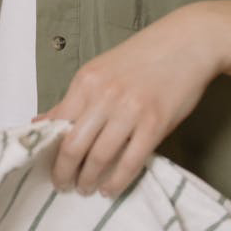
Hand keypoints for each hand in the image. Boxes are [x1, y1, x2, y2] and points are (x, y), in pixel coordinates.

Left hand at [35, 4, 230, 197]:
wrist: (187, 42)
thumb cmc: (143, 57)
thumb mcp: (100, 70)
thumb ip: (74, 98)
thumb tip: (43, 121)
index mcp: (86, 81)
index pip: (58, 125)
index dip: (50, 153)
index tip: (49, 168)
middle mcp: (104, 96)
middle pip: (73, 146)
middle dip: (64, 173)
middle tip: (64, 186)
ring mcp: (130, 110)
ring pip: (99, 158)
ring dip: (89, 180)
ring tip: (87, 188)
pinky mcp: (155, 124)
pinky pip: (130, 162)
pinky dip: (117, 181)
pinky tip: (111, 188)